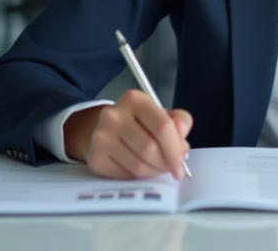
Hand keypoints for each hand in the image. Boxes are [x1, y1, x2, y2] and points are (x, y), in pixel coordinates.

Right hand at [64, 90, 192, 180]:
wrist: (102, 129)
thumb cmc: (138, 122)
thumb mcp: (161, 114)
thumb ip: (179, 120)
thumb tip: (182, 131)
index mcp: (135, 99)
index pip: (163, 127)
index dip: (176, 150)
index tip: (181, 166)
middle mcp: (114, 115)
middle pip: (150, 149)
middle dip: (165, 164)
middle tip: (170, 167)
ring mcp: (101, 137)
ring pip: (138, 166)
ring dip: (153, 172)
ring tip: (156, 167)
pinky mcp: (95, 158)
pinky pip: (125, 175)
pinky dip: (137, 177)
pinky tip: (138, 168)